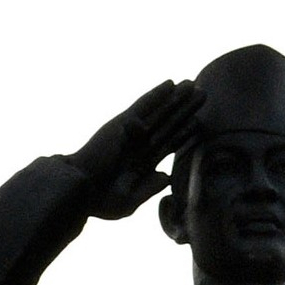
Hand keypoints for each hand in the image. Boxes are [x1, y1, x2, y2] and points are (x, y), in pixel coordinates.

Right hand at [72, 76, 202, 217]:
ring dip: (175, 98)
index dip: (184, 133)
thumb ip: (150, 188)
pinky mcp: (123, 124)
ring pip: (159, 112)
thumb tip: (166, 176)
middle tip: (203, 94)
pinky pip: (143, 106)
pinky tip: (170, 84)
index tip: (199, 123)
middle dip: (185, 109)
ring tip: (192, 84)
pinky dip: (156, 95)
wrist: (80, 190)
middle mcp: (139, 145)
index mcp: (142, 163)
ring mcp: (132, 133)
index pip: (168, 144)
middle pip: (168, 124)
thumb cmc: (101, 201)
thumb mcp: (130, 200)